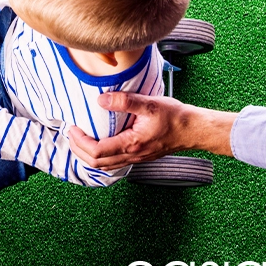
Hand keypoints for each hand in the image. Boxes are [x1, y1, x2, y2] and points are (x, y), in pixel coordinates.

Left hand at [67, 92, 235, 169]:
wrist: (194, 129)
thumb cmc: (175, 117)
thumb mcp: (149, 104)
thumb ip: (124, 101)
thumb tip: (101, 99)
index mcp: (131, 144)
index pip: (97, 151)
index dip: (80, 142)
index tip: (73, 128)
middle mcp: (132, 155)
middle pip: (96, 163)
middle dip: (79, 149)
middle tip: (71, 134)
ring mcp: (136, 159)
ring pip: (104, 166)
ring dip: (87, 155)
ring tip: (79, 140)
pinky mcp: (139, 157)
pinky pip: (113, 163)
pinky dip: (100, 157)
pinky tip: (97, 146)